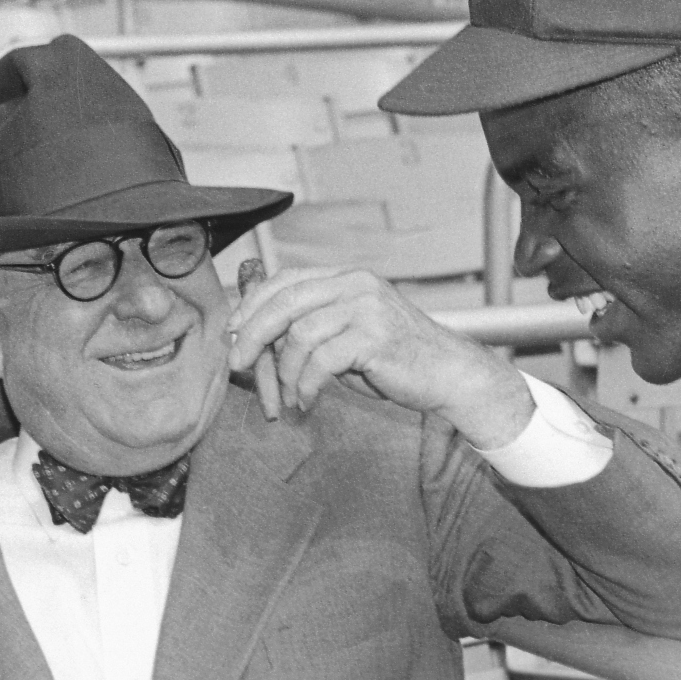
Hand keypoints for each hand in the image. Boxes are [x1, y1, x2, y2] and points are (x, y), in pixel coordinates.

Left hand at [225, 262, 529, 446]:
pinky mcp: (374, 338)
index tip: (233, 330)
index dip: (253, 303)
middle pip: (285, 302)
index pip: (286, 279)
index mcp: (347, 277)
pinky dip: (306, 386)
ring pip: (299, 334)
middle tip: (238, 364)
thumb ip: (312, 325)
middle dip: (252, 335)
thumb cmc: (394, 358)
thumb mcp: (349, 331)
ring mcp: (367, 308)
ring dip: (285, 372)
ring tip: (290, 395)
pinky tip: (307, 401)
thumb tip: (257, 336)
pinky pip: (320, 361)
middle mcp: (356, 285)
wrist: (446, 373)